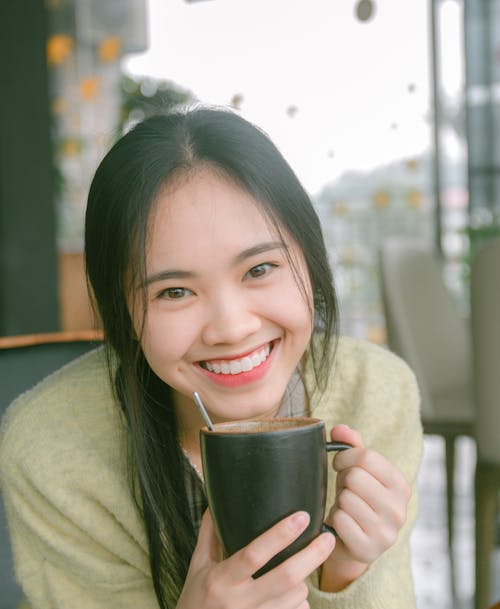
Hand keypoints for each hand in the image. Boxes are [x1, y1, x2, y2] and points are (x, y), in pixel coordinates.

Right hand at [177, 509, 335, 608]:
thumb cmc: (195, 601)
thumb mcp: (197, 567)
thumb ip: (209, 536)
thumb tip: (215, 503)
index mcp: (221, 580)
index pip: (254, 555)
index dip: (279, 535)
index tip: (301, 516)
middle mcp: (240, 602)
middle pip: (286, 577)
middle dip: (312, 556)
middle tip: (328, 538)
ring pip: (296, 597)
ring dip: (303, 580)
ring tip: (298, 568)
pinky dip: (300, 601)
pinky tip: (292, 595)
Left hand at [320, 425, 410, 591]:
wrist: (351, 544)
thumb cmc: (355, 499)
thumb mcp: (358, 470)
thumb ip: (351, 445)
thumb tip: (340, 429)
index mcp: (400, 485)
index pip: (367, 456)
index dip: (345, 456)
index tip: (340, 464)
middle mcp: (399, 509)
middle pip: (354, 477)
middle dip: (342, 481)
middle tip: (345, 490)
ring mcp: (386, 532)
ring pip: (345, 499)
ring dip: (339, 502)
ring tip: (346, 509)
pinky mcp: (368, 549)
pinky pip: (340, 520)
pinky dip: (334, 520)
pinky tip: (342, 525)